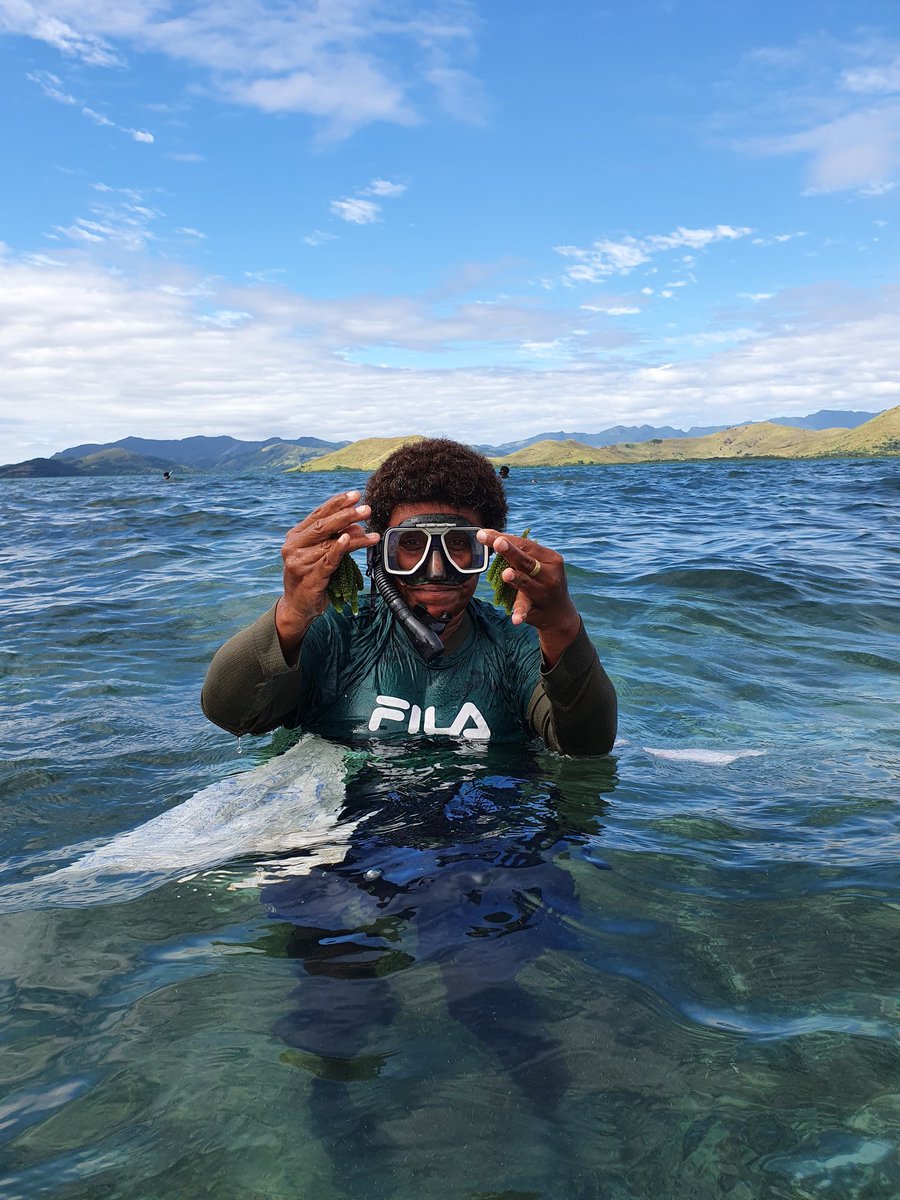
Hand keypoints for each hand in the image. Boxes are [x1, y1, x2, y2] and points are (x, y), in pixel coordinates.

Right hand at [276, 490, 378, 654]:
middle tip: (366, 509)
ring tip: (371, 534)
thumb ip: (334, 538)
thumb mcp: (320, 553)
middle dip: (347, 515)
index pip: (318, 514)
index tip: (355, 495)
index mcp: (296, 535)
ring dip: (355, 538)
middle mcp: (294, 546)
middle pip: (323, 526)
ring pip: (330, 544)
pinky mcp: (309, 578)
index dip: (337, 503)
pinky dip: (338, 550)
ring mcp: (299, 563)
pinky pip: (328, 561)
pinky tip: (348, 540)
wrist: (298, 605)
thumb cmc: (311, 575)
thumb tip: (357, 526)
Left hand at [477, 529, 580, 665]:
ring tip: (506, 574)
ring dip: (516, 578)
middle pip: (525, 560)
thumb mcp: (539, 565)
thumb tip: (491, 535)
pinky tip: (515, 620)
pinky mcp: (537, 608)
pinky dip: (520, 613)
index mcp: (550, 558)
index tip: (483, 534)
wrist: (560, 613)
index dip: (504, 538)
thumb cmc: (543, 581)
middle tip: (498, 542)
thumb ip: (520, 553)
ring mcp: (544, 592)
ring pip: (526, 583)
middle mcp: (549, 574)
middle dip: (511, 551)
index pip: (525, 545)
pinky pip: (526, 609)